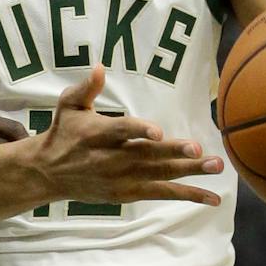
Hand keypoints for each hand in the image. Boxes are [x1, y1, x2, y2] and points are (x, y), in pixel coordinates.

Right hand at [35, 65, 223, 206]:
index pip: (121, 131)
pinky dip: (188, 195)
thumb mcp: (67, 106)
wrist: (48, 173)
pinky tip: (212, 197)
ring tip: (216, 166)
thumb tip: (100, 67)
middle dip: (174, 153)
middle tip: (200, 150)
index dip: (140, 131)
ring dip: (190, 171)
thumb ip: (86, 88)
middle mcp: (112, 158)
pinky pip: (162, 194)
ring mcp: (122, 178)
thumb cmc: (63, 133)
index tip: (158, 132)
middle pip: (147, 156)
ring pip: (160, 175)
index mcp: (98, 134)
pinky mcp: (129, 193)